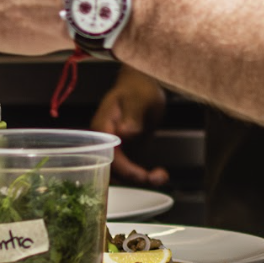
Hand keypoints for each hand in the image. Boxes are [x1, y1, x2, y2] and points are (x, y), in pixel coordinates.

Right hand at [92, 66, 169, 186]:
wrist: (141, 83)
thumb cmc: (138, 87)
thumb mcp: (139, 98)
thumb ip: (132, 115)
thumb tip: (124, 133)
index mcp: (102, 129)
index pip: (108, 156)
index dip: (125, 169)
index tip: (143, 174)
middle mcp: (104, 142)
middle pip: (112, 171)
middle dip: (134, 178)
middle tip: (157, 177)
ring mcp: (114, 148)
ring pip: (122, 174)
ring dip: (141, 179)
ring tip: (161, 176)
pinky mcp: (126, 151)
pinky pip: (131, 169)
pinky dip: (144, 175)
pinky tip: (159, 174)